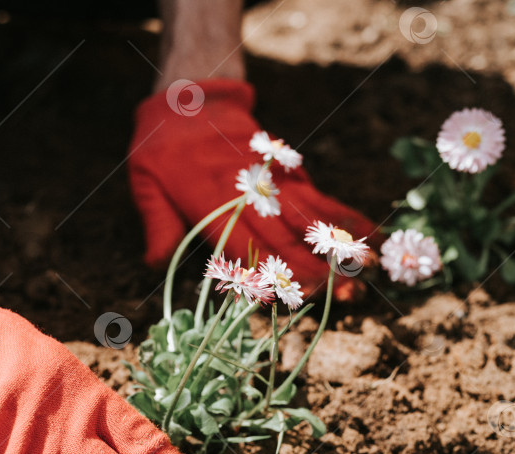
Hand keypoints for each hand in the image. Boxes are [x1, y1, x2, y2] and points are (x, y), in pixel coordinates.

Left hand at [128, 79, 377, 299]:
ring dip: (337, 241)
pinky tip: (369, 231)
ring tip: (366, 265)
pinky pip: (316, 194)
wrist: (188, 98)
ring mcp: (269, 179)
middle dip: (312, 266)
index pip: (241, 244)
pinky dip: (343, 213)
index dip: (266, 270)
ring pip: (307, 214)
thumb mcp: (145, 183)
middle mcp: (245, 192)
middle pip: (282, 234)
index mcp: (207, 201)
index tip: (291, 293)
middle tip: (343, 292)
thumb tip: (155, 262)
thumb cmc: (161, 149)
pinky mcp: (285, 170)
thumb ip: (157, 222)